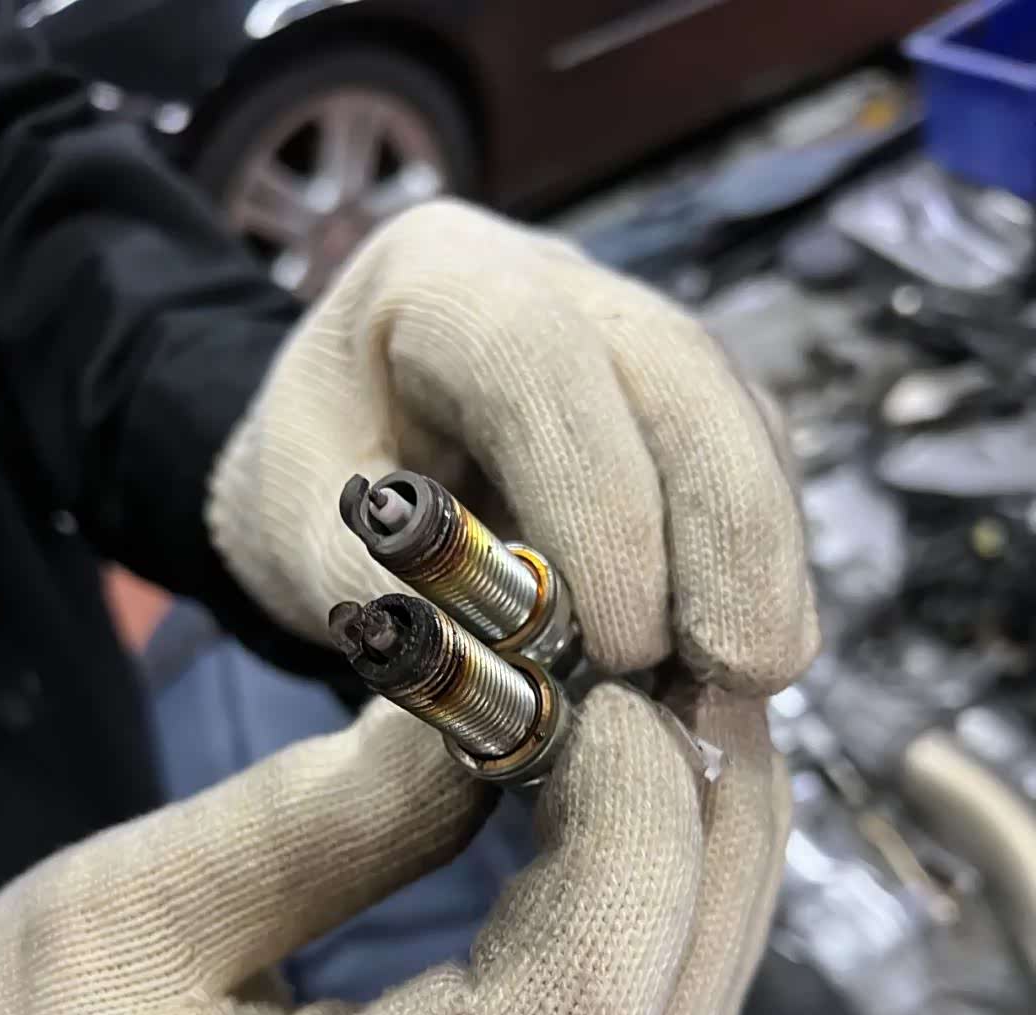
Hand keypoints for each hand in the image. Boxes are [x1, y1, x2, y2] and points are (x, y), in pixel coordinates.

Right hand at [0, 683, 784, 1014]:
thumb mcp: (123, 915)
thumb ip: (325, 820)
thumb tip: (500, 706)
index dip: (625, 853)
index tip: (618, 700)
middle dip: (699, 847)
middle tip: (696, 687)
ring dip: (700, 880)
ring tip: (686, 732)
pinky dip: (659, 924)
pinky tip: (647, 823)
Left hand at [208, 200, 816, 691]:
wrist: (335, 447)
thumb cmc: (307, 488)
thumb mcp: (296, 540)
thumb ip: (387, 602)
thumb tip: (518, 691)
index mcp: (434, 282)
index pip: (536, 359)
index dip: (599, 500)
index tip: (626, 644)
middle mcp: (551, 278)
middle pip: (679, 371)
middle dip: (725, 528)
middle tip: (743, 672)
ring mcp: (629, 327)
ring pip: (735, 412)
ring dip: (761, 552)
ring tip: (758, 678)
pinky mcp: (678, 393)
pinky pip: (746, 455)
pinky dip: (758, 555)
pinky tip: (753, 639)